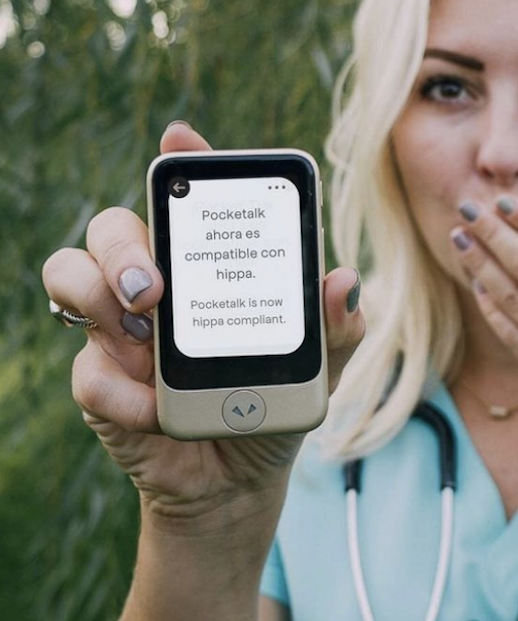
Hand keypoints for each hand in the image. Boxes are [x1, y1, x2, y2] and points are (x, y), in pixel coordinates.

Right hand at [41, 122, 364, 524]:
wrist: (239, 481)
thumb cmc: (276, 403)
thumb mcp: (321, 366)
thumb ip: (335, 327)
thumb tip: (343, 280)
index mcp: (210, 266)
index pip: (190, 201)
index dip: (183, 162)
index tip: (180, 140)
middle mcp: (158, 285)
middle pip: (114, 227)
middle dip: (122, 243)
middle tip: (153, 284)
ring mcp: (121, 330)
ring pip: (70, 274)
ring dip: (97, 294)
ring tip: (143, 326)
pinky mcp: (102, 383)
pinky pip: (86, 369)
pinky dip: (121, 390)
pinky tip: (156, 410)